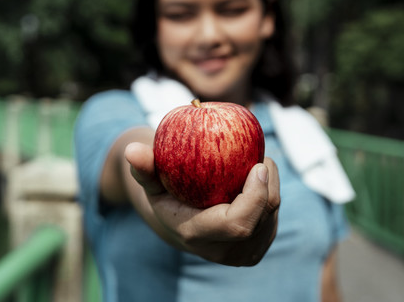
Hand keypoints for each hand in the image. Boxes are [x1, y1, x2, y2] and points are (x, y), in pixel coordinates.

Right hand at [125, 142, 279, 266]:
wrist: (179, 225)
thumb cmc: (165, 194)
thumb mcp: (151, 181)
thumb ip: (142, 167)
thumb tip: (132, 149)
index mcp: (198, 235)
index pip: (238, 224)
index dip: (256, 197)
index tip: (259, 165)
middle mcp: (222, 252)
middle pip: (261, 219)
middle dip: (269, 185)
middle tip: (264, 158)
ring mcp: (242, 255)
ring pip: (271, 218)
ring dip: (271, 189)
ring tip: (260, 167)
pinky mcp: (255, 249)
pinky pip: (272, 220)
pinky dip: (270, 197)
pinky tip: (260, 182)